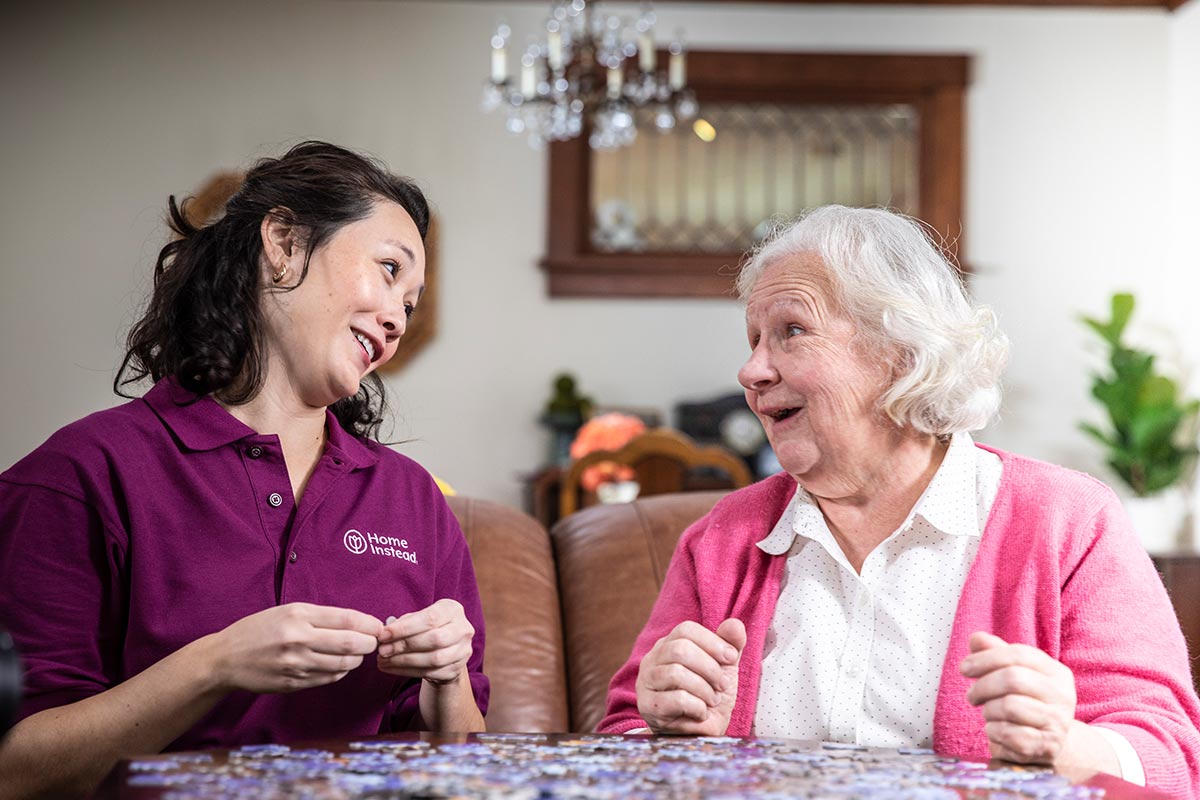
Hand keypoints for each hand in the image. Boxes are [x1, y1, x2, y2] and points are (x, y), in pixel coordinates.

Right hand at [208, 603, 381, 693]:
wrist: (225, 658)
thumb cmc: (259, 630)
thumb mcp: (287, 611)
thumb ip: (321, 617)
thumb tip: (358, 623)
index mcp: (298, 615)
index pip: (347, 619)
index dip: (369, 624)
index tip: (378, 626)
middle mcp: (298, 638)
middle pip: (350, 644)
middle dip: (369, 644)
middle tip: (373, 642)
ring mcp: (295, 664)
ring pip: (342, 665)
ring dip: (356, 659)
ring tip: (357, 653)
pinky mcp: (293, 683)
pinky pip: (328, 679)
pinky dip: (340, 672)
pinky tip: (339, 665)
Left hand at [376, 599, 474, 684]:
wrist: (445, 650)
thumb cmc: (426, 629)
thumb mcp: (418, 619)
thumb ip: (404, 623)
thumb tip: (384, 633)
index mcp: (453, 610)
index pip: (430, 618)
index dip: (405, 628)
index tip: (383, 635)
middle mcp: (463, 629)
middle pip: (434, 639)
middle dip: (404, 645)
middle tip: (382, 650)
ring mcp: (463, 651)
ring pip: (434, 659)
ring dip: (404, 661)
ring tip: (383, 661)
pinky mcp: (456, 669)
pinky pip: (431, 673)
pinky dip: (407, 671)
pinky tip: (392, 668)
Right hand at [635, 618, 745, 734]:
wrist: (698, 734)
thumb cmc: (709, 696)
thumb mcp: (725, 668)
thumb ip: (731, 645)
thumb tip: (735, 624)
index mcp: (668, 644)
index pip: (686, 629)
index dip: (712, 641)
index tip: (732, 658)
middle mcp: (652, 659)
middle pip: (679, 649)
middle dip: (710, 667)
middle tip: (723, 684)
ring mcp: (646, 682)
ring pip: (676, 673)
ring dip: (704, 689)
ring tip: (712, 699)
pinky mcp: (648, 706)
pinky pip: (676, 699)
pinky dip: (697, 706)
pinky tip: (701, 712)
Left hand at [961, 631, 1080, 766]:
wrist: (1048, 741)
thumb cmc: (1026, 701)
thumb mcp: (1015, 673)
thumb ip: (995, 652)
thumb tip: (976, 638)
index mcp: (1057, 672)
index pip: (1019, 654)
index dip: (986, 658)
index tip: (964, 668)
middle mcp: (1062, 696)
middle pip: (1012, 679)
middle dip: (982, 686)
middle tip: (972, 696)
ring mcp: (1057, 722)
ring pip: (1009, 706)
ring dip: (988, 710)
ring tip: (989, 712)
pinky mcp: (1046, 746)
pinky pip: (1008, 733)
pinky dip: (993, 731)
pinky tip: (996, 730)